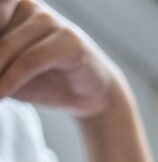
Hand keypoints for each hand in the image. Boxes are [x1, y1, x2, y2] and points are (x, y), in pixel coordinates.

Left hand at [0, 0, 121, 117]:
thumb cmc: (45, 80)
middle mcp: (27, 4)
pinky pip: (31, 60)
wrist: (90, 98)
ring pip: (8, 47)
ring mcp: (49, 20)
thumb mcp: (5, 70)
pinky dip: (12, 79)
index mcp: (9, 6)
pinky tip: (2, 94)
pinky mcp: (70, 40)